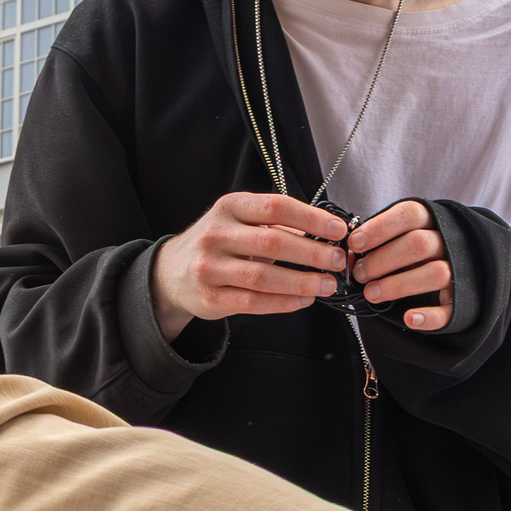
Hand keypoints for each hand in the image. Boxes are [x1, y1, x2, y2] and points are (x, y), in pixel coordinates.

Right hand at [151, 191, 347, 341]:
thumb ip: (277, 226)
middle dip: (312, 253)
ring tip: (327, 285)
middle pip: (273, 242)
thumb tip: (324, 236)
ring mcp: (210, 267)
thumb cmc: (218, 243)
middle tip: (338, 261)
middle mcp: (216, 234)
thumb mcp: (240, 222)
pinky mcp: (210, 297)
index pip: (276, 207)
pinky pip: (254, 302)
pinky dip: (284, 302)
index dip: (311, 218)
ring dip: (302, 282)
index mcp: (229, 207)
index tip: (338, 230)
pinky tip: (303, 300)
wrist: (172, 271)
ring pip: (264, 277)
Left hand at [346, 201, 451, 331]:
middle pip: (418, 244)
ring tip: (371, 294)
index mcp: (431, 221)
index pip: (409, 215)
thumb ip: (380, 240)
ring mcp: (459, 271)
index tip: (355, 243)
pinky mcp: (462, 301)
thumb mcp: (401, 237)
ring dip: (398, 285)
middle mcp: (448, 243)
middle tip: (359, 273)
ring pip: (436, 273)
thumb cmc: (417, 253)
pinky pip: (450, 309)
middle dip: (382, 259)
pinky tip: (409, 318)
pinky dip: (428, 316)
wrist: (461, 274)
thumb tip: (351, 253)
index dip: (380, 227)